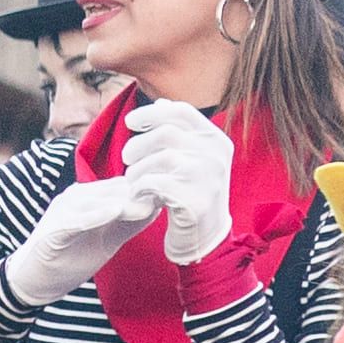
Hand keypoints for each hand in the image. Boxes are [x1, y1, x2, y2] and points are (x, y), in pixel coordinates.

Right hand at [0, 165, 166, 307]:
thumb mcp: (107, 239)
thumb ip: (129, 224)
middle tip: (170, 191)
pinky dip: (95, 215)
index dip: (150, 189)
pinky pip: (76, 219)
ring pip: (98, 200)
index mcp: (90, 197)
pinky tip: (115, 212)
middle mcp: (76, 197)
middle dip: (142, 191)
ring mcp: (62, 211)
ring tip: (150, 203)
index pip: (126, 186)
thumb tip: (158, 208)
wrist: (33, 281)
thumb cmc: (69, 258)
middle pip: (115, 189)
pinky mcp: (53, 229)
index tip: (177, 191)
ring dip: (123, 201)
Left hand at [115, 100, 235, 265]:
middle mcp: (217, 156)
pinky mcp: (196, 201)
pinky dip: (140, 187)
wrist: (204, 239)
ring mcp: (209, 178)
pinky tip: (138, 195)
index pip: (182, 112)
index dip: (152, 113)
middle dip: (139, 144)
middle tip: (126, 158)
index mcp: (217, 140)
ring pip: (160, 158)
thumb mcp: (192, 160)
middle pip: (166, 133)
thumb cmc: (191, 195)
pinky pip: (156, 183)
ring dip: (137, 170)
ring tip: (132, 181)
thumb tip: (160, 103)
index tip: (130, 122)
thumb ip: (178, 133)